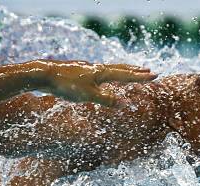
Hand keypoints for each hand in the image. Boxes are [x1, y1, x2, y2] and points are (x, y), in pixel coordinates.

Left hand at [37, 60, 156, 106]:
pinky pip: (98, 72)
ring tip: (129, 70)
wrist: (44, 74)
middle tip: (147, 70)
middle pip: (119, 68)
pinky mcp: (78, 72)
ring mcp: (86, 69)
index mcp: (101, 72)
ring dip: (122, 70)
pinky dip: (107, 73)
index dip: (140, 77)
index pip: (126, 75)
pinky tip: (101, 76)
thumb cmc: (66, 85)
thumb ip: (107, 100)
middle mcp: (96, 68)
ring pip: (108, 69)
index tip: (155, 75)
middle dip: (134, 71)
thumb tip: (126, 104)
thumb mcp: (89, 96)